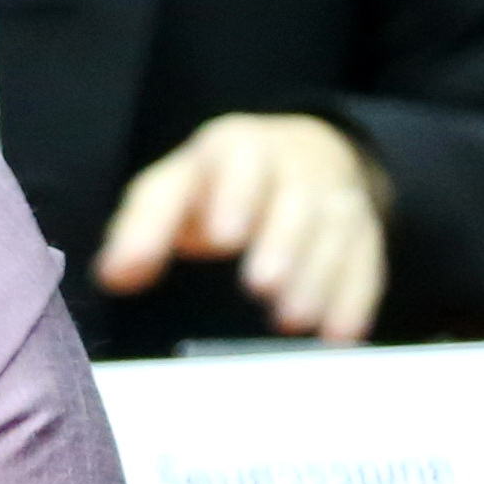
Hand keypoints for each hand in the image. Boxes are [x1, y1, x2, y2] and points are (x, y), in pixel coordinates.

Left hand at [96, 111, 391, 339]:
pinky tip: (338, 336)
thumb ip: (142, 230)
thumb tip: (116, 276)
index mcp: (239, 148)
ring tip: (291, 319)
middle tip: (260, 286)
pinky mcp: (364, 232)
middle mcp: (295, 166)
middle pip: (297, 200)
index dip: (235, 197)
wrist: (298, 159)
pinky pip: (367, 262)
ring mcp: (336, 197)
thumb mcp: (174, 190)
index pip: (242, 163)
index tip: (222, 237)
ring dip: (317, 277)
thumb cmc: (216, 186)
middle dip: (282, 242)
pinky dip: (354, 299)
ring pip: (337, 231)